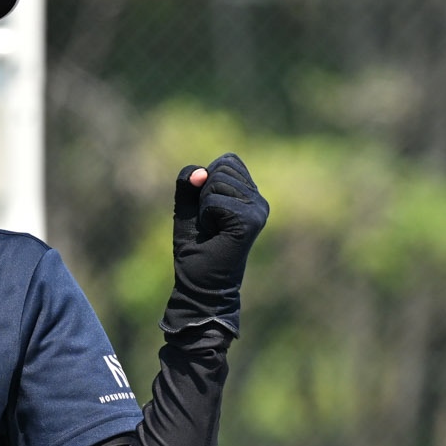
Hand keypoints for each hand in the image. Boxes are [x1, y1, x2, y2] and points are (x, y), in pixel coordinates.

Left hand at [163, 153, 267, 339]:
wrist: (200, 284)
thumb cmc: (195, 248)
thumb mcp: (186, 206)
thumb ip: (187, 180)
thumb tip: (202, 172)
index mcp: (249, 194)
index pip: (227, 161)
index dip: (206, 181)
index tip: (208, 211)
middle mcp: (258, 200)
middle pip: (222, 167)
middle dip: (204, 193)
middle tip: (210, 222)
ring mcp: (258, 210)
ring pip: (217, 182)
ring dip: (204, 207)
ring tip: (213, 229)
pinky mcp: (250, 221)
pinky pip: (215, 200)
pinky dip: (206, 216)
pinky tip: (215, 234)